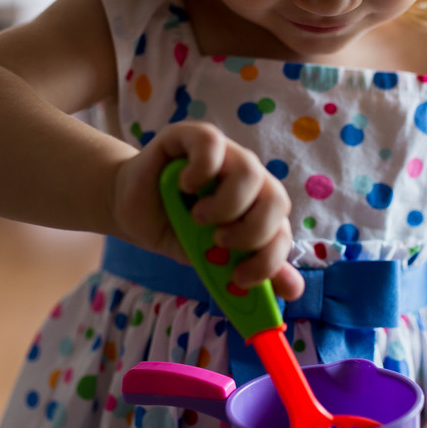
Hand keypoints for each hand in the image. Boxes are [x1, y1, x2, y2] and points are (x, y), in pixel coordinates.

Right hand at [111, 121, 304, 300]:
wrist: (133, 209)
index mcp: (258, 208)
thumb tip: (292, 291)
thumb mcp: (212, 259)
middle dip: (252, 231)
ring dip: (226, 204)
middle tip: (220, 242)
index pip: (281, 231)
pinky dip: (202, 169)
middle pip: (276, 199)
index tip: (240, 277)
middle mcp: (248, 179)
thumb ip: (251, 269)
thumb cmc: (177, 230)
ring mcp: (224, 155)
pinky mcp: (193, 136)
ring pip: (250, 171)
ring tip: (199, 218)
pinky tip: (185, 185)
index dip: (270, 259)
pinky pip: (212, 144)